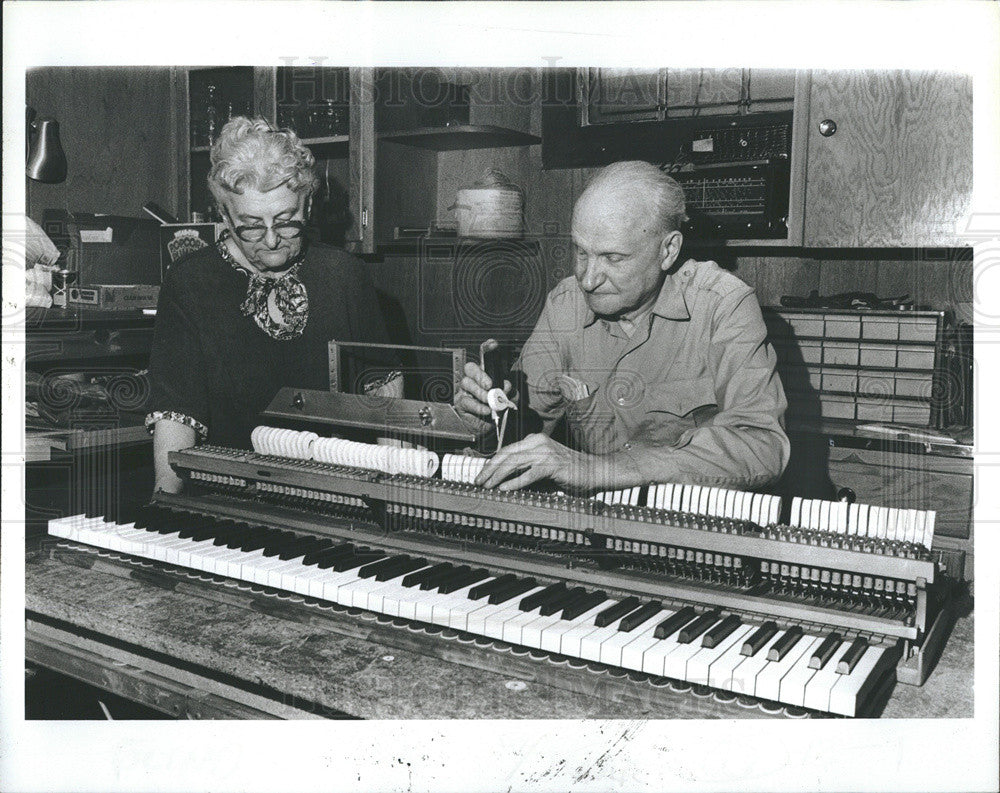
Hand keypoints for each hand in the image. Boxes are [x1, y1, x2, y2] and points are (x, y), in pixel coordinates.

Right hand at [454, 340, 514, 433]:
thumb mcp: (509, 400)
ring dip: (480, 393)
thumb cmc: (497, 410)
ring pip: (466, 383)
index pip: (484, 359)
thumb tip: (506, 386)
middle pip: (470, 368)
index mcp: (485, 376)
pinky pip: (466, 401)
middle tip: (490, 385)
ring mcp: (465, 391)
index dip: (487, 348)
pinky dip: (478, 406)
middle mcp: (473, 380)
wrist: (490, 429)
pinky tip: (486, 410)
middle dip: (480, 375)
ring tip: (491, 402)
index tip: (494, 344)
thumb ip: (510, 392)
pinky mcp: (461, 404)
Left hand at [475, 432, 597, 490]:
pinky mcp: (552, 465)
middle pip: (506, 455)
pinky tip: (504, 488)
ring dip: (497, 476)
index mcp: (533, 440)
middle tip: (479, 481)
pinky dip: (514, 482)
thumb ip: (525, 466)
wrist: (592, 470)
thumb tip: (502, 478)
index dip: (491, 463)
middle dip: (489, 469)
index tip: (481, 474)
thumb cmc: (568, 470)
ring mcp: (545, 452)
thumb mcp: (542, 464)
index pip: (506, 450)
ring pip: (513, 463)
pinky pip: (528, 474)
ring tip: (487, 486)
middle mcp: (537, 443)